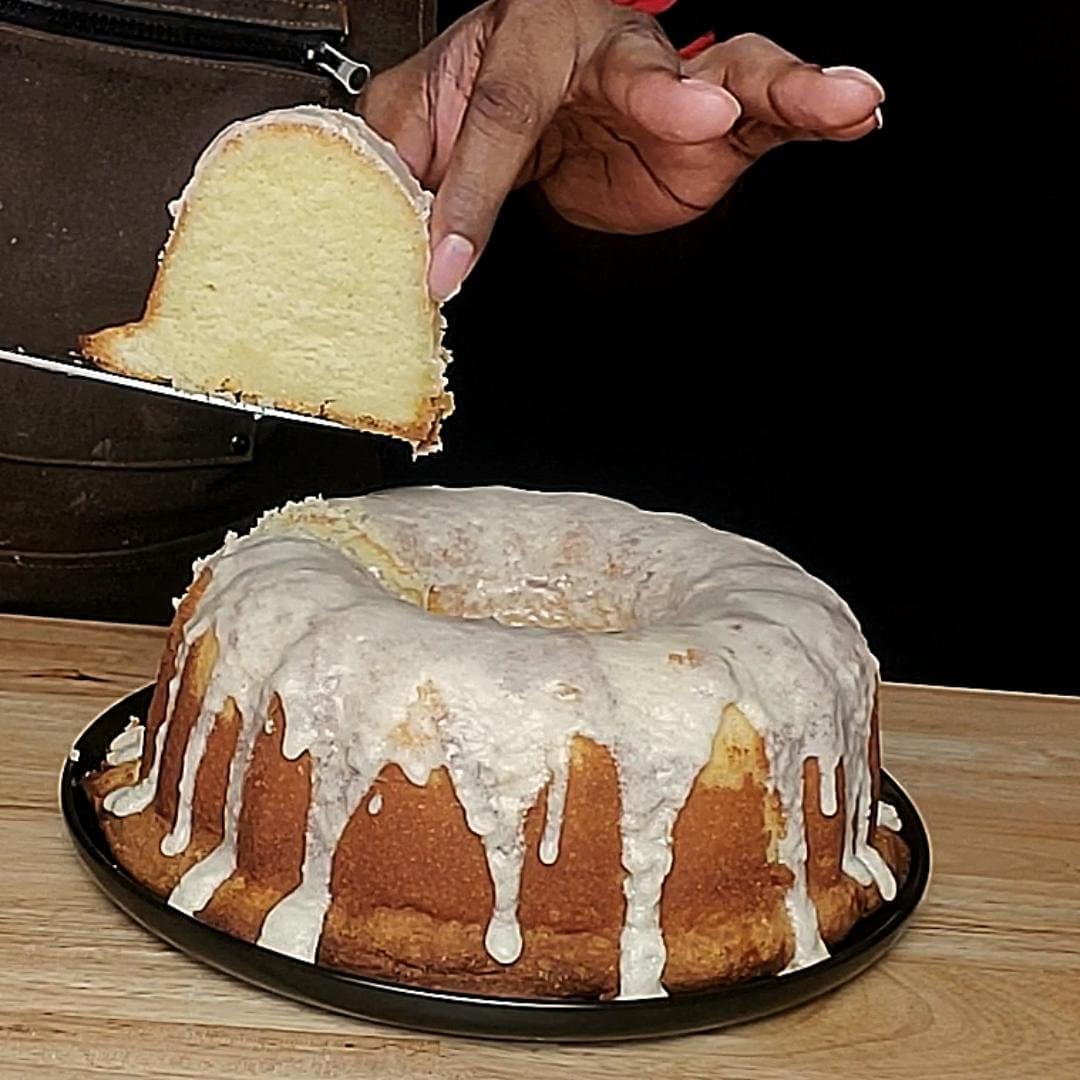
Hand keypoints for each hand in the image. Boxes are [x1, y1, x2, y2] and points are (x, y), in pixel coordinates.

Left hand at [361, 0, 883, 299]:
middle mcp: (603, 49)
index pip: (495, 116)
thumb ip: (396, 159)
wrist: (550, 109)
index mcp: (518, 43)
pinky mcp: (718, 126)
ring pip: (728, 69)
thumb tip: (367, 213)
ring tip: (832, 96)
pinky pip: (776, 105)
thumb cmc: (487, 97)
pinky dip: (819, 106)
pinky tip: (858, 111)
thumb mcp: (422, 123)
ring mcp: (671, 82)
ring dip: (776, 85)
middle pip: (634, 64)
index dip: (471, 194)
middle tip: (695, 117)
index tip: (447, 265)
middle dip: (664, 92)